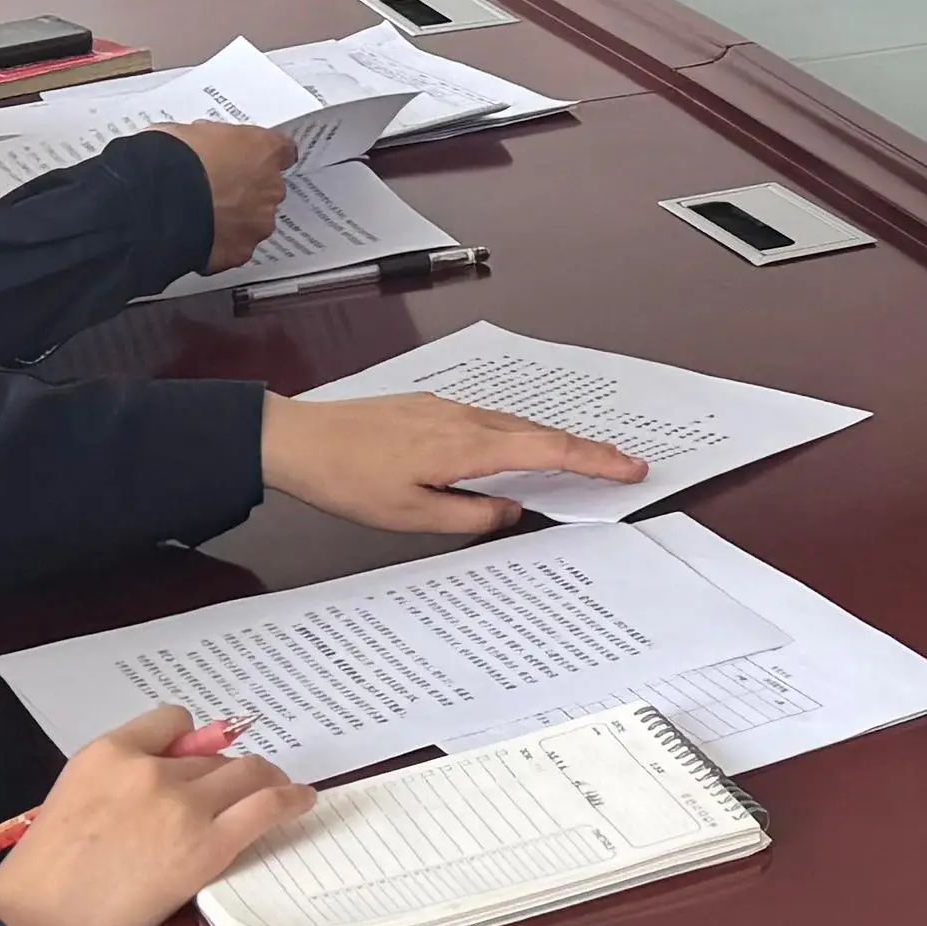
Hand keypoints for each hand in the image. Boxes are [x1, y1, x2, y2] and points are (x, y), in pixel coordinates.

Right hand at [0, 707, 314, 925]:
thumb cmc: (43, 877)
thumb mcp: (72, 802)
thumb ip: (120, 779)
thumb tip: (180, 763)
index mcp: (107, 755)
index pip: (172, 721)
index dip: (193, 742)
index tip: (205, 757)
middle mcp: (149, 770)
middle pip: (213, 757)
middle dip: (228, 774)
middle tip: (242, 790)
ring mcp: (181, 806)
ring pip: (246, 775)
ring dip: (266, 782)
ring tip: (281, 791)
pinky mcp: (207, 846)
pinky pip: (265, 808)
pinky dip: (291, 801)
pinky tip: (303, 803)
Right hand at [164, 121, 294, 270]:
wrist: (157, 198)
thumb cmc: (173, 159)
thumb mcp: (192, 132)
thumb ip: (212, 141)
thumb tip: (203, 146)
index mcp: (263, 151)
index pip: (280, 151)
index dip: (260, 157)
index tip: (249, 159)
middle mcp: (270, 188)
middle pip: (268, 190)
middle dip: (245, 191)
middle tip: (214, 189)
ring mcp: (258, 223)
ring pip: (253, 222)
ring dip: (234, 220)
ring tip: (201, 216)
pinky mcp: (240, 252)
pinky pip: (233, 247)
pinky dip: (218, 244)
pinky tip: (195, 236)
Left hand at [257, 389, 648, 534]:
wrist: (296, 438)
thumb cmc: (346, 480)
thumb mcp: (409, 517)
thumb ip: (468, 515)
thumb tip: (510, 510)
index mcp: (465, 447)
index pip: (548, 451)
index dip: (595, 460)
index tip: (630, 467)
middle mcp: (463, 419)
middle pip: (541, 432)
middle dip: (587, 449)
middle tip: (622, 466)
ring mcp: (447, 408)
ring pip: (515, 424)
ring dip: (552, 441)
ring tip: (580, 461)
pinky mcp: (430, 408)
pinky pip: (490, 420)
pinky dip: (518, 435)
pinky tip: (516, 449)